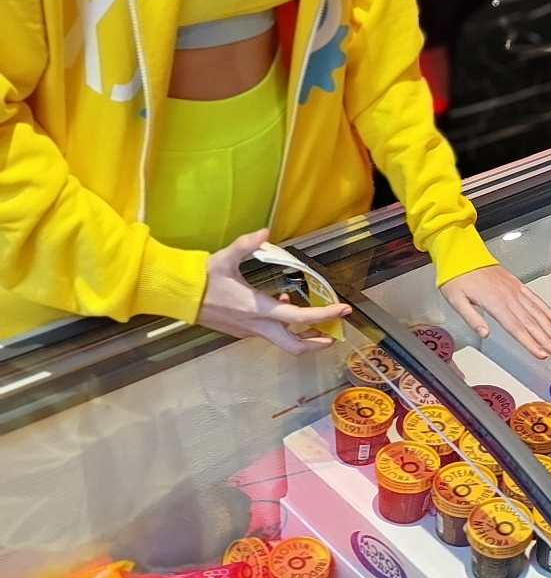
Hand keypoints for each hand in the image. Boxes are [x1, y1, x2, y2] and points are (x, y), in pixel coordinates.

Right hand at [197, 230, 349, 353]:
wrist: (179, 296)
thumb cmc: (202, 279)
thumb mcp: (225, 258)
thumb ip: (247, 244)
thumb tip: (265, 232)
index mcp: (258, 309)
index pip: (299, 317)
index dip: (324, 315)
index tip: (343, 310)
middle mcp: (257, 326)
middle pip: (295, 346)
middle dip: (318, 342)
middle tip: (334, 332)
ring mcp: (250, 331)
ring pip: (284, 342)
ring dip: (302, 334)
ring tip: (316, 321)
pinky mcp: (243, 331)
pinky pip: (271, 333)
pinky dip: (284, 325)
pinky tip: (282, 302)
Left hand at [442, 264, 550, 359]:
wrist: (462, 255)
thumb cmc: (457, 278)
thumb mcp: (456, 301)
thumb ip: (472, 318)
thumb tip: (484, 334)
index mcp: (495, 303)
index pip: (516, 328)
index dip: (530, 343)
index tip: (541, 354)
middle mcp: (508, 297)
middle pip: (531, 323)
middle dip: (546, 340)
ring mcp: (515, 290)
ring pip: (536, 312)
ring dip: (550, 327)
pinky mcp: (517, 284)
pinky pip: (535, 298)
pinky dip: (546, 309)